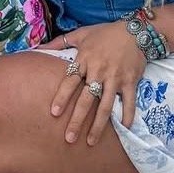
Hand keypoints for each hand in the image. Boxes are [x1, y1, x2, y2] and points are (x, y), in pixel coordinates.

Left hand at [41, 22, 144, 145]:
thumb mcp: (81, 34)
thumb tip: (38, 48)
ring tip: (91, 141)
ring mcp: (115, 78)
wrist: (135, 31)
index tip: (54, 113)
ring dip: (98, 125)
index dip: (62, 97)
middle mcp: (99, 71)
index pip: (70, 81)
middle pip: (86, 99)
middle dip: (77, 120)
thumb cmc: (105, 33)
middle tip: (69, 138)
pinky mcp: (130, 82)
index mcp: (85, 60)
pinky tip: (124, 128)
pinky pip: (129, 102)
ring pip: (105, 105)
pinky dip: (127, 115)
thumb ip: (60, 43)